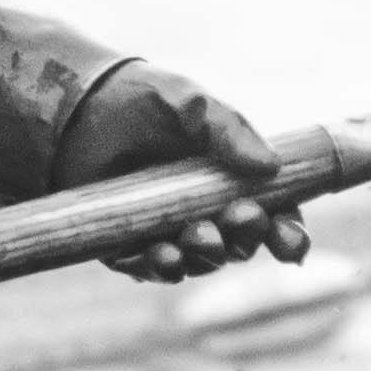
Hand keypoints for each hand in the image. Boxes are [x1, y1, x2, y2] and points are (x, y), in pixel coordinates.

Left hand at [61, 60, 301, 278]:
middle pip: (242, 245)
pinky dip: (164, 266)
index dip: (288, 235)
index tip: (291, 239)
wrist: (79, 107)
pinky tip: (166, 254)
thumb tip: (269, 165)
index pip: (275, 219)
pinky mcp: (130, 246)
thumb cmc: (146, 102)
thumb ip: (230, 129)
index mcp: (234, 183)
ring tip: (200, 234)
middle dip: (248, 237)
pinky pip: (153, 269)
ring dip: (208, 254)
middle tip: (241, 215)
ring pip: (202, 261)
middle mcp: (208, 214)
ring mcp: (171, 232)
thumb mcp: (192, 104)